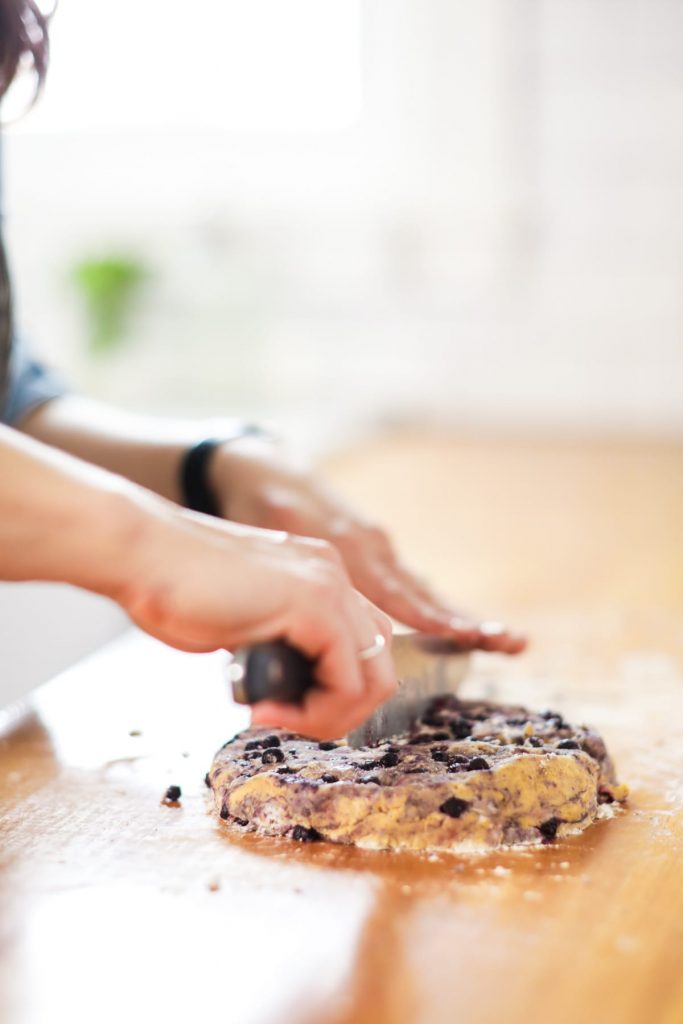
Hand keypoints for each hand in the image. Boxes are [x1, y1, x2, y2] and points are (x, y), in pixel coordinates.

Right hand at [117, 497, 394, 738]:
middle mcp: (334, 574)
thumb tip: (290, 687)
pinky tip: (263, 710)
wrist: (141, 554)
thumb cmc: (174, 589)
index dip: (334, 691)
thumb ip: (278, 642)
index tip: (285, 710)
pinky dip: (313, 711)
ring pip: (372, 677)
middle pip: (380, 663)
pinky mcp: (314, 603)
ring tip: (273, 718)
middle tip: (287, 722)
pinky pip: (345, 679)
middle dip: (339, 710)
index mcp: (320, 574)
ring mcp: (329, 585)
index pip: (364, 643)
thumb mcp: (244, 620)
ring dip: (327, 715)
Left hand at [209, 436, 525, 653]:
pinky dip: (440, 608)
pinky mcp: (377, 555)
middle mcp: (372, 548)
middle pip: (424, 593)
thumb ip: (275, 556)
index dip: (430, 617)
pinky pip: (413, 586)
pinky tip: (469, 632)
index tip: (468, 634)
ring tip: (510, 641)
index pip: (395, 592)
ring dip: (463, 618)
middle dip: (467, 621)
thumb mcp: (259, 525)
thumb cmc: (258, 504)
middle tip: (511, 641)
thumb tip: (279, 590)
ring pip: (425, 591)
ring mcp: (379, 550)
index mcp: (345, 545)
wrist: (268, 470)